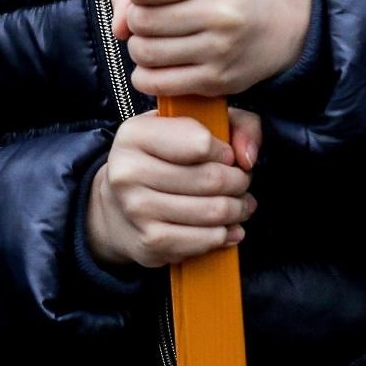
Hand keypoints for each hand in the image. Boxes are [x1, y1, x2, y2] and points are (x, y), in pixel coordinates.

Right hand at [83, 109, 262, 268]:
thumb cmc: (163, 159)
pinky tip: (226, 227)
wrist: (118, 207)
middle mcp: (129, 171)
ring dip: (238, 209)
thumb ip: (234, 124)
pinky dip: (224, 234)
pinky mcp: (149, 242)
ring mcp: (137, 210)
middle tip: (242, 182)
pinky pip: (204, 240)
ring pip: (213, 211)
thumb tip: (247, 156)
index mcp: (135, 134)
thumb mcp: (191, 126)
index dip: (225, 151)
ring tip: (240, 204)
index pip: (200, 142)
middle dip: (239, 182)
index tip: (227, 155)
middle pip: (211, 179)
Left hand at [111, 0, 311, 97]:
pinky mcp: (218, 82)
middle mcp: (220, 14)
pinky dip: (146, 76)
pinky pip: (159, 84)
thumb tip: (116, 26)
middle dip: (135, 20)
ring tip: (155, 39)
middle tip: (151, 18)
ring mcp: (220, 51)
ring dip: (139, 47)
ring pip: (145, 53)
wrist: (292, 24)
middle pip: (141, 21)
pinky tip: (158, 64)